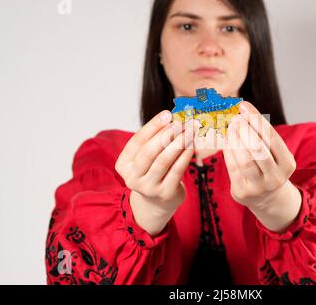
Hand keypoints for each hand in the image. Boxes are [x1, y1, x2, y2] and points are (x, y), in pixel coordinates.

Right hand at [115, 110, 197, 234]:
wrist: (158, 202)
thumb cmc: (152, 171)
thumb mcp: (146, 157)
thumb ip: (154, 140)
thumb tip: (172, 118)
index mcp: (123, 165)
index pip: (137, 141)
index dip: (152, 126)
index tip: (167, 114)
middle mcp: (132, 178)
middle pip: (148, 152)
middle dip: (165, 135)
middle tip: (180, 122)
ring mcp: (148, 188)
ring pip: (163, 161)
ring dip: (178, 143)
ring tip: (189, 131)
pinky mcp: (165, 193)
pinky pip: (177, 170)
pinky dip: (185, 155)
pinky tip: (192, 145)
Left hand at [223, 101, 299, 211]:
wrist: (267, 198)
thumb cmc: (268, 167)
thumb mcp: (274, 154)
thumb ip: (262, 137)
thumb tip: (243, 112)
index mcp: (287, 164)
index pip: (272, 138)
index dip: (257, 119)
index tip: (244, 105)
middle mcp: (275, 177)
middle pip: (259, 149)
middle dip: (246, 129)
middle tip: (236, 117)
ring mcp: (259, 186)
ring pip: (245, 160)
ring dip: (235, 139)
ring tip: (231, 126)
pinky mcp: (243, 191)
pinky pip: (233, 167)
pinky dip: (228, 151)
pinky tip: (227, 139)